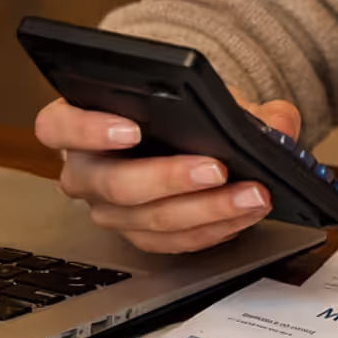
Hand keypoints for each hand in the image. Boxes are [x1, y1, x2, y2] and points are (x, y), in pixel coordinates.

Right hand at [34, 88, 302, 253]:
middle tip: (217, 169)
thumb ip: (244, 104)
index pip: (58, 127)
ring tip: (251, 195)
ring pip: (148, 220)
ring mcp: (109, 211)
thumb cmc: (178, 112)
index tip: (132, 129)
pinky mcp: (139, 236)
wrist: (184, 135)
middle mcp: (84, 172)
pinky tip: (245, 214)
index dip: (89, 130)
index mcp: (78, 123)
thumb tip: (279, 122)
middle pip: (114, 184)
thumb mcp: (203, 95)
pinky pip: (171, 243)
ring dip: (206, 210)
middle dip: (170, 178)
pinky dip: (213, 229)